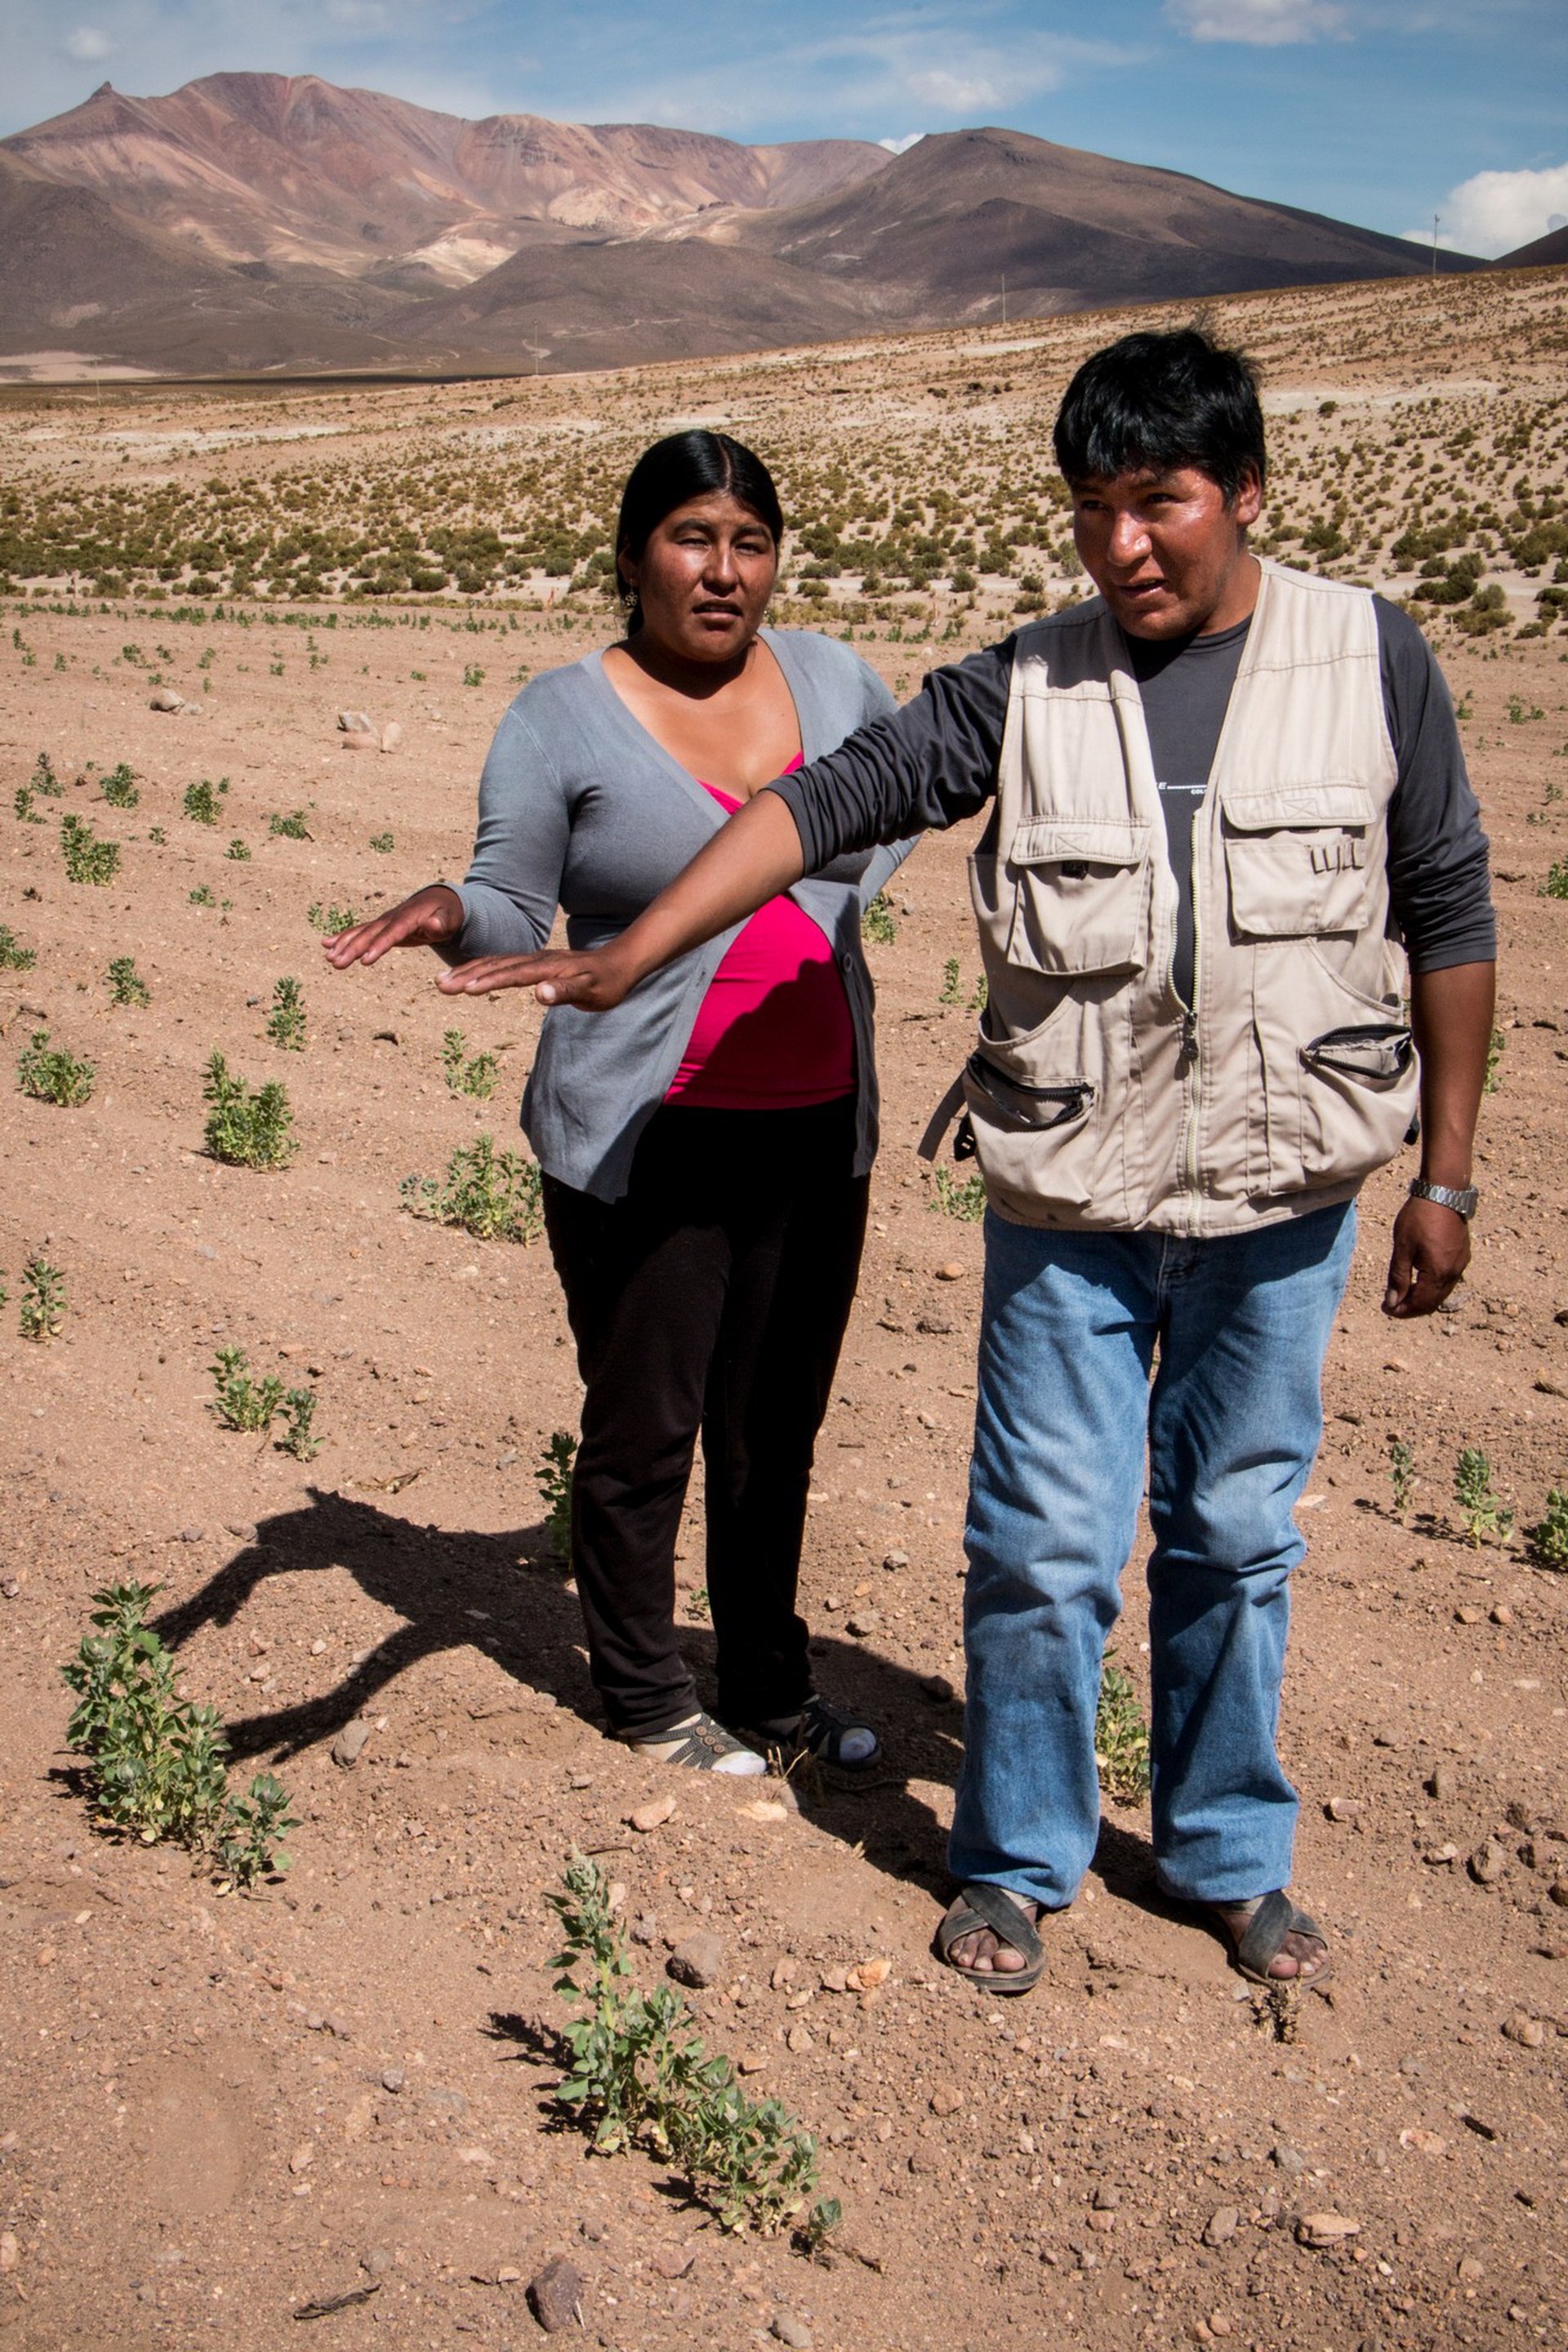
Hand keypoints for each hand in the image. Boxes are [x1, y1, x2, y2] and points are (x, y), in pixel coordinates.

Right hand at [324, 885, 463, 968]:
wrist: (440, 900)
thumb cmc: (449, 914)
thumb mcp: (451, 919)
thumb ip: (442, 924)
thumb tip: (433, 924)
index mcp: (410, 917)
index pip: (393, 933)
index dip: (379, 945)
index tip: (365, 960)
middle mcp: (392, 917)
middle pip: (370, 933)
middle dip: (353, 948)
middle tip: (336, 963)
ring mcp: (384, 920)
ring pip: (361, 933)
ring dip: (344, 945)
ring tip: (329, 958)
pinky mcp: (381, 926)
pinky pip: (360, 932)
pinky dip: (343, 938)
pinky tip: (326, 946)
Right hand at [436, 946, 632, 1007]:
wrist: (619, 963)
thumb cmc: (607, 982)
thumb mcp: (592, 991)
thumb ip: (565, 991)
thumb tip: (539, 992)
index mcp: (547, 967)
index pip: (513, 975)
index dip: (488, 982)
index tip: (464, 989)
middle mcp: (535, 960)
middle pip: (495, 966)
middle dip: (465, 975)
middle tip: (438, 985)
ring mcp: (532, 960)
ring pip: (494, 963)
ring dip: (467, 971)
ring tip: (441, 982)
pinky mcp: (532, 964)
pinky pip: (500, 965)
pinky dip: (480, 969)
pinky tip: (467, 977)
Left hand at [1381, 1196, 1470, 1317]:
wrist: (1444, 1192)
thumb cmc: (1420, 1217)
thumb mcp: (1403, 1248)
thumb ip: (1398, 1278)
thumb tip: (1393, 1302)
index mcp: (1438, 1272)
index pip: (1421, 1303)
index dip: (1403, 1311)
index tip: (1387, 1309)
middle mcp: (1454, 1272)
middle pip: (1433, 1302)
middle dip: (1412, 1307)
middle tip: (1393, 1305)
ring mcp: (1461, 1264)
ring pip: (1442, 1292)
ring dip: (1423, 1297)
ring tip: (1404, 1293)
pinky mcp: (1463, 1255)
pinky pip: (1448, 1280)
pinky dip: (1433, 1286)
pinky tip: (1420, 1279)